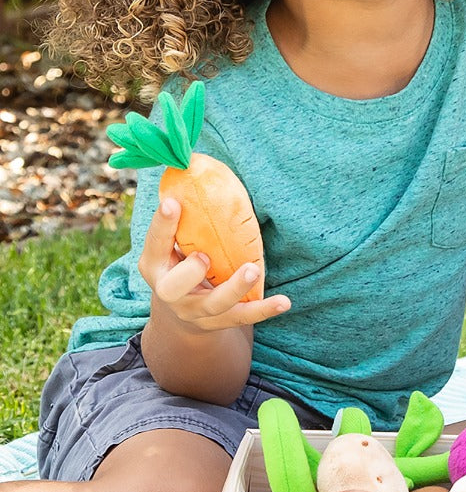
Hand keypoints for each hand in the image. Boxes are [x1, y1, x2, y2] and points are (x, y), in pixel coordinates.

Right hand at [139, 197, 289, 330]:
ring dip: (234, 288)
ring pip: (214, 305)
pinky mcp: (221, 322)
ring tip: (252, 270)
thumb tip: (200, 169)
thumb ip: (185, 219)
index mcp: (155, 266)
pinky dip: (264, 309)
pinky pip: (244, 316)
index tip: (173, 202)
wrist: (181, 315)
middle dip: (189, 272)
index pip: (156, 244)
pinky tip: (284, 301)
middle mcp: (171, 293)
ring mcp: (196, 311)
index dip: (162, 225)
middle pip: (174, 288)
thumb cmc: (180, 263)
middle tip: (204, 257)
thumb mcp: (173, 244)